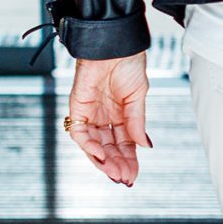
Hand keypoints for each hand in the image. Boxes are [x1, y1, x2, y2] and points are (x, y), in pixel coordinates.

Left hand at [66, 52, 152, 185]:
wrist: (115, 44)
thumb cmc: (127, 62)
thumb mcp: (139, 97)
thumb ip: (138, 122)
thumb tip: (145, 146)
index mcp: (120, 115)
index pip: (124, 144)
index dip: (129, 160)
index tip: (134, 176)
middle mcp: (103, 117)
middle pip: (108, 149)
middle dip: (118, 165)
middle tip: (126, 179)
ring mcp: (89, 113)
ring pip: (93, 145)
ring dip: (103, 161)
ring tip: (115, 173)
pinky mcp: (77, 107)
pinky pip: (78, 132)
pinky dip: (88, 146)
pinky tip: (101, 155)